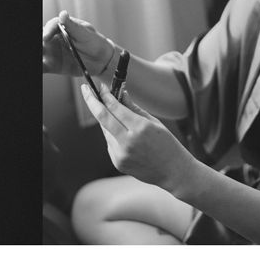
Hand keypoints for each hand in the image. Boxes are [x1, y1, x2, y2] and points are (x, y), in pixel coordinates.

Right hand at [42, 10, 114, 75]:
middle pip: (42, 38)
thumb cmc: (94, 43)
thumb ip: (73, 26)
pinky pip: (42, 67)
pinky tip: (42, 66)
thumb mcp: (85, 33)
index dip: (47, 30)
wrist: (100, 60)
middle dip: (40, 41)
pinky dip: (40, 67)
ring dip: (39, 53)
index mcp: (61, 28)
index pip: (51, 26)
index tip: (46, 37)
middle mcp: (53, 39)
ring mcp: (51, 52)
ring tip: (41, 57)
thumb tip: (63, 14)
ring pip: (40, 52)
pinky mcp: (51, 65)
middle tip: (41, 46)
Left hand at [80, 85, 197, 192]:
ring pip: (105, 130)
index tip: (100, 86)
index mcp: (140, 128)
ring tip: (119, 119)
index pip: (116, 107)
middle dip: (91, 100)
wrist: (174, 173)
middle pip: (102, 117)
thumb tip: (119, 93)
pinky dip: (113, 135)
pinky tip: (125, 137)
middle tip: (85, 89)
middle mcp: (128, 141)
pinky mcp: (117, 162)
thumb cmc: (168, 145)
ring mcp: (121, 154)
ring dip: (107, 120)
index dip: (105, 95)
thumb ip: (133, 108)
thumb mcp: (154, 122)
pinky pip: (109, 143)